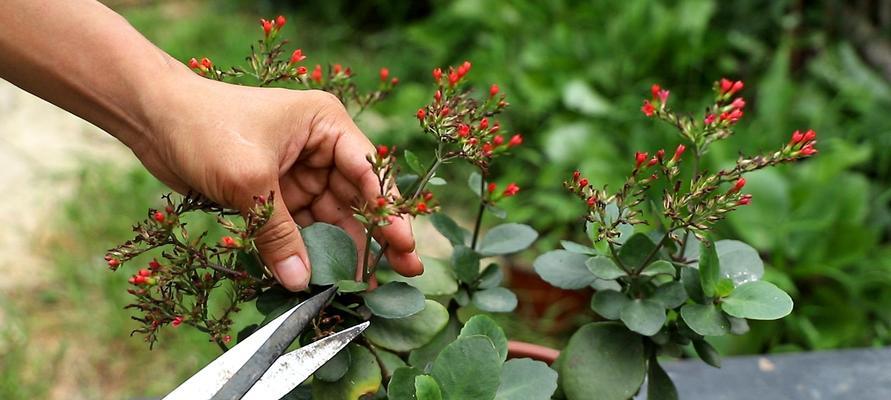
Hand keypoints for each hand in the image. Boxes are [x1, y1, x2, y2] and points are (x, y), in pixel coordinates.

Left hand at [133, 72, 421, 289]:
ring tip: (359, 285)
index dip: (388, 210)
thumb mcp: (250, 181)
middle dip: (373, 237)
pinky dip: (306, 252)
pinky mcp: (275, 194)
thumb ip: (279, 233)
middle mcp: (320, 149)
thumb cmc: (206, 129)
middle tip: (401, 271)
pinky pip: (299, 229)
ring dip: (339, 251)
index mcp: (325, 126)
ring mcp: (298, 174)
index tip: (403, 244)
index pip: (368, 171)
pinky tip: (319, 277)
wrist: (153, 120)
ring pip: (329, 220)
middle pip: (356, 200)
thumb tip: (302, 282)